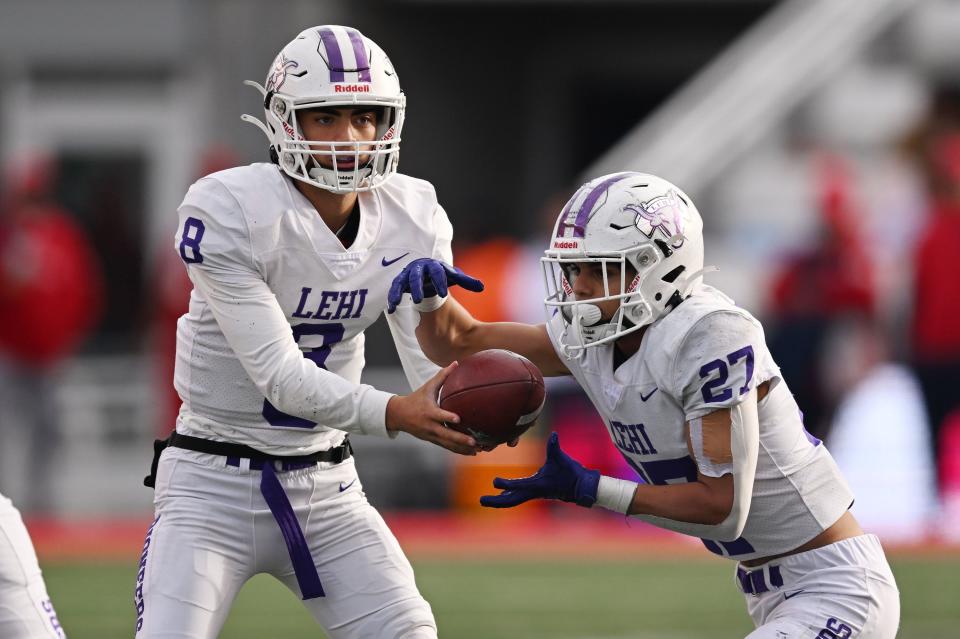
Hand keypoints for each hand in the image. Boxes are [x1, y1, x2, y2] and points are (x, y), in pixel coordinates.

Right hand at [385, 362, 478, 454]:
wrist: (399, 415)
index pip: (439, 415)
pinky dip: (458, 450)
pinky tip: (471, 453)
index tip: (458, 419)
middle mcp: (430, 426)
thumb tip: (456, 363)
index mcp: (429, 412)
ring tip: (478, 450)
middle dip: (460, 439)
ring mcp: (431, 435)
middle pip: (446, 434)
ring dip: (462, 448)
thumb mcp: (428, 387)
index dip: (448, 417)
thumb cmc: (416, 398)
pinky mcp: (433, 440)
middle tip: (474, 442)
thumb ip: (442, 376)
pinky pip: (447, 447)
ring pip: (448, 444)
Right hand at [386, 258, 483, 313]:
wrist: (425, 268)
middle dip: (416, 287)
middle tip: (417, 299)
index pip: (437, 272)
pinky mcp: (400, 282)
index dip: (439, 281)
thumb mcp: (453, 276)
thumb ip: (466, 282)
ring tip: (397, 303)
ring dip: (399, 292)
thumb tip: (482, 287)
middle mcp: (419, 268)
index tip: (443, 293)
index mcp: (434, 265)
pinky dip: (392, 298)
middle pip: (416, 276)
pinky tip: (391, 309)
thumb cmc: (441, 274)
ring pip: (402, 282)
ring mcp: (408, 274)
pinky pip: (394, 289)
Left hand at [480, 432, 599, 507]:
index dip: (507, 484)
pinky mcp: (536, 492)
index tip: (494, 482)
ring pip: (514, 500)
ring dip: (500, 501)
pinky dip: (508, 496)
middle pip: (511, 499)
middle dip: (496, 501)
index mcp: (538, 484)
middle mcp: (534, 491)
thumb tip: (553, 435)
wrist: (581, 486)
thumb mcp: (562, 458)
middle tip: (481, 500)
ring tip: (485, 500)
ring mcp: (534, 493)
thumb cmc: (571, 472)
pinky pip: (518, 496)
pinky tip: (501, 495)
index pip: (519, 485)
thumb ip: (555, 447)